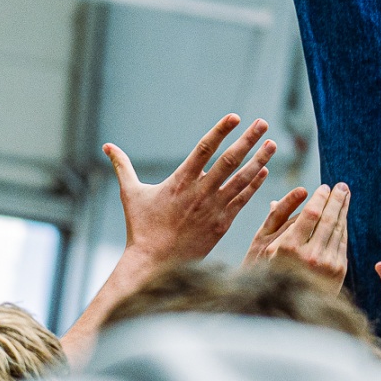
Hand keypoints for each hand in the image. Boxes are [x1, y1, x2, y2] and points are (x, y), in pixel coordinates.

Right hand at [104, 114, 274, 269]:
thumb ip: (122, 166)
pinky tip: (265, 172)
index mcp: (180, 181)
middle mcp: (200, 191)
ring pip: (241, 179)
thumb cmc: (141, 228)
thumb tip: (107, 146)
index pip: (204, 148)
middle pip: (229, 160)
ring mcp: (213, 208)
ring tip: (273, 144)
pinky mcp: (221, 224)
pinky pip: (242, 200)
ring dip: (259, 160)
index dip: (220, 131)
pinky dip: (255, 186)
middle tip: (263, 123)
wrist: (154, 264)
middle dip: (248, 140)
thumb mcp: (130, 193)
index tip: (235, 117)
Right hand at [247, 181, 349, 290]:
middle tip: (342, 185)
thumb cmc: (272, 272)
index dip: (320, 198)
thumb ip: (273, 225)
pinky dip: (343, 226)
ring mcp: (327, 264)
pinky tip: (343, 216)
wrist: (290, 307)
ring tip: (345, 195)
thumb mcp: (265, 250)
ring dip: (343, 209)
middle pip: (328, 219)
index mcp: (290, 248)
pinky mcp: (338, 270)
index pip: (311, 214)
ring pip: (338, 229)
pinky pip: (342, 241)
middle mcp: (310, 256)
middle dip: (336, 199)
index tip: (324, 187)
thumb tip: (274, 202)